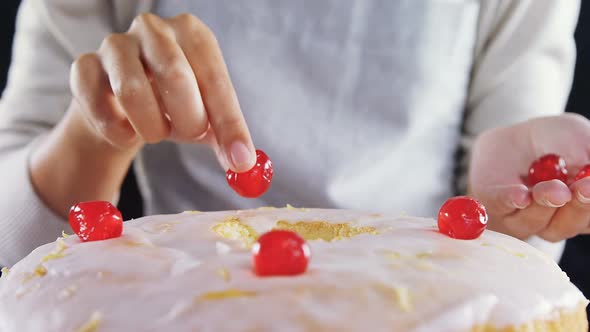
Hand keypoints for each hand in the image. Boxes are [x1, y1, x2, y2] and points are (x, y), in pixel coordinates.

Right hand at [70, 13, 254, 170]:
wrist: (123, 103)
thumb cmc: (174, 104)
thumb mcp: (206, 116)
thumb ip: (225, 137)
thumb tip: (243, 164)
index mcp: (193, 34)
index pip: (215, 79)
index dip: (229, 124)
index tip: (239, 161)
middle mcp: (153, 29)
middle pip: (175, 76)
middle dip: (188, 120)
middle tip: (190, 135)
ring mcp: (115, 45)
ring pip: (131, 90)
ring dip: (151, 127)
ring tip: (157, 132)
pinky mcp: (84, 67)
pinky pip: (97, 105)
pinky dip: (116, 131)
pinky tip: (126, 132)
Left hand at [469, 113, 589, 241]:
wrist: (515, 134)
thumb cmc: (557, 140)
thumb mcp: (579, 138)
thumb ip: (588, 154)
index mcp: (580, 209)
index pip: (589, 218)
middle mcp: (553, 221)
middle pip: (566, 226)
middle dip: (576, 209)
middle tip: (582, 191)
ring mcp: (520, 217)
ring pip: (533, 222)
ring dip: (544, 205)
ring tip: (550, 189)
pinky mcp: (492, 205)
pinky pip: (500, 206)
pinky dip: (510, 200)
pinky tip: (521, 195)